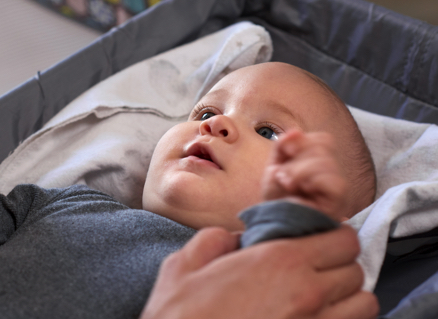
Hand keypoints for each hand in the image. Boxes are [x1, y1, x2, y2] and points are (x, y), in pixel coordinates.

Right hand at [141, 226, 377, 318]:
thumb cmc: (181, 318)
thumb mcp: (181, 267)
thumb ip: (213, 241)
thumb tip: (232, 237)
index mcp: (279, 261)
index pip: (342, 238)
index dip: (332, 236)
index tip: (317, 241)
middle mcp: (307, 293)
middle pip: (357, 270)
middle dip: (340, 266)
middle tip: (316, 270)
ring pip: (364, 305)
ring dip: (348, 299)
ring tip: (323, 299)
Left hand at [261, 130, 348, 219]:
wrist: (274, 225)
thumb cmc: (275, 200)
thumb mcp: (274, 168)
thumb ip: (282, 148)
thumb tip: (295, 131)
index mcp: (318, 164)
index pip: (323, 140)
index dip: (304, 141)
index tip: (286, 151)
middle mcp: (332, 174)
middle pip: (323, 149)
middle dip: (297, 159)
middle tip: (282, 174)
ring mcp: (337, 188)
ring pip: (326, 162)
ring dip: (299, 170)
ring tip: (286, 183)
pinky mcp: (338, 202)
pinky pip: (334, 181)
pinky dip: (312, 180)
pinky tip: (300, 189)